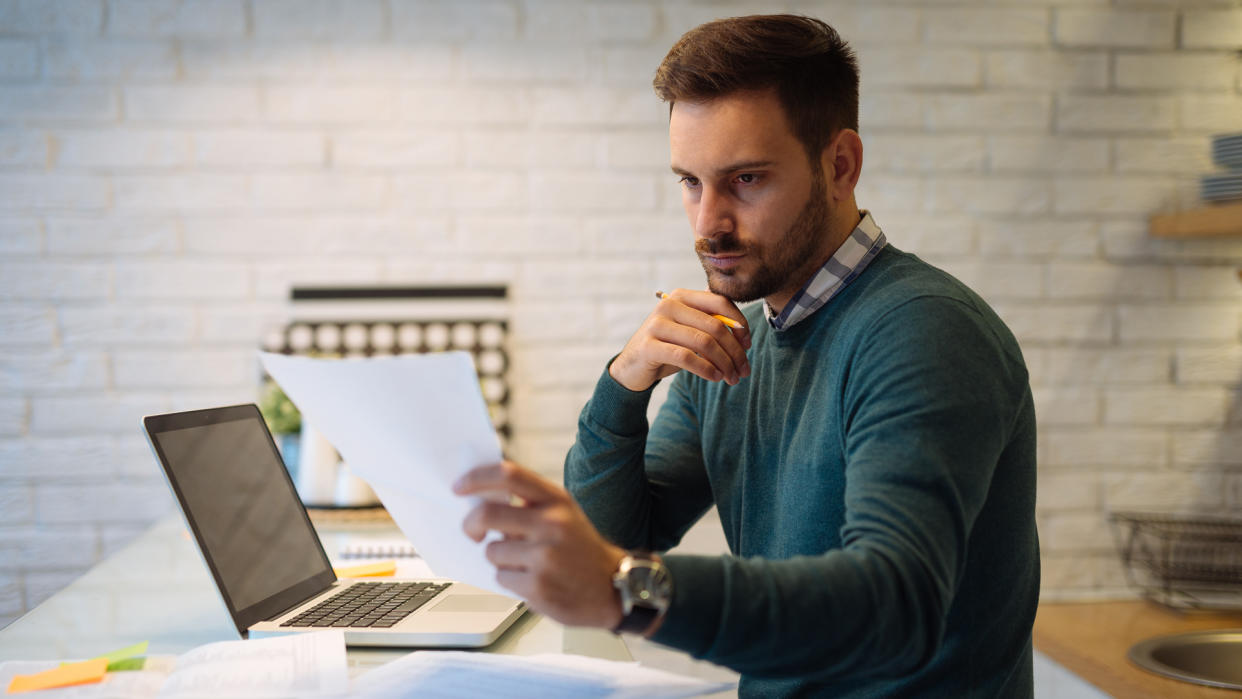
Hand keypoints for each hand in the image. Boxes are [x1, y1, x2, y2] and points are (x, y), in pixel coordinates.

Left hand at [453, 461, 626, 628]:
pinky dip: (511, 579)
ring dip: (499, 559)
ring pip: (492, 551)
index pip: (509, 475)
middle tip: (472, 532)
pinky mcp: (538, 586)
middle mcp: (552, 523)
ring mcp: (545, 556)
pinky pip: (502, 577)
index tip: (459, 488)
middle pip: (487, 514)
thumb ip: (530, 503)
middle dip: (470, 524)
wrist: (613, 588)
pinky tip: (533, 580)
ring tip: (525, 563)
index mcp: (557, 500)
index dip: (477, 478)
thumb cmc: (581, 549)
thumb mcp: (564, 514)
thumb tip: (481, 499)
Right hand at [609, 289, 750, 391]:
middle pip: (715, 326)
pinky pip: (686, 357)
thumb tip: (743, 332)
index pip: (720, 302)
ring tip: (732, 378)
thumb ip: (711, 325)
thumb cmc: (668, 348)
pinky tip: (715, 377)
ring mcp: (656, 325)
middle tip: (744, 370)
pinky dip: (706, 369)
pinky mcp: (649, 347)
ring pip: (704, 343)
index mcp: (681, 296)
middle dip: (735, 351)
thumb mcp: (690, 332)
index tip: (748, 345)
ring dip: (724, 363)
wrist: (632, 367)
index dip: (740, 323)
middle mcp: (668, 305)